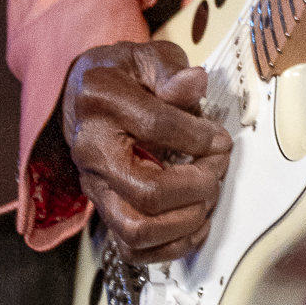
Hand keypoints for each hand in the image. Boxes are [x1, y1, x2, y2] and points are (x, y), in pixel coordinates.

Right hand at [61, 41, 231, 264]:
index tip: (221, 140)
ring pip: (136, 228)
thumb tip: (194, 83)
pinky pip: (131, 248)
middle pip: (146, 191)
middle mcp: (92, 149)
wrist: (84, 95)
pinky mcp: (103, 209)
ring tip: (207, 197)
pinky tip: (195, 225)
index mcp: (100, 101)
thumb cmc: (121, 75)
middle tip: (217, 168)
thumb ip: (171, 71)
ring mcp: (95, 185)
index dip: (197, 137)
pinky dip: (169, 247)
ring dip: (185, 221)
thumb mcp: (145, 56)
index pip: (155, 126)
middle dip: (196, 186)